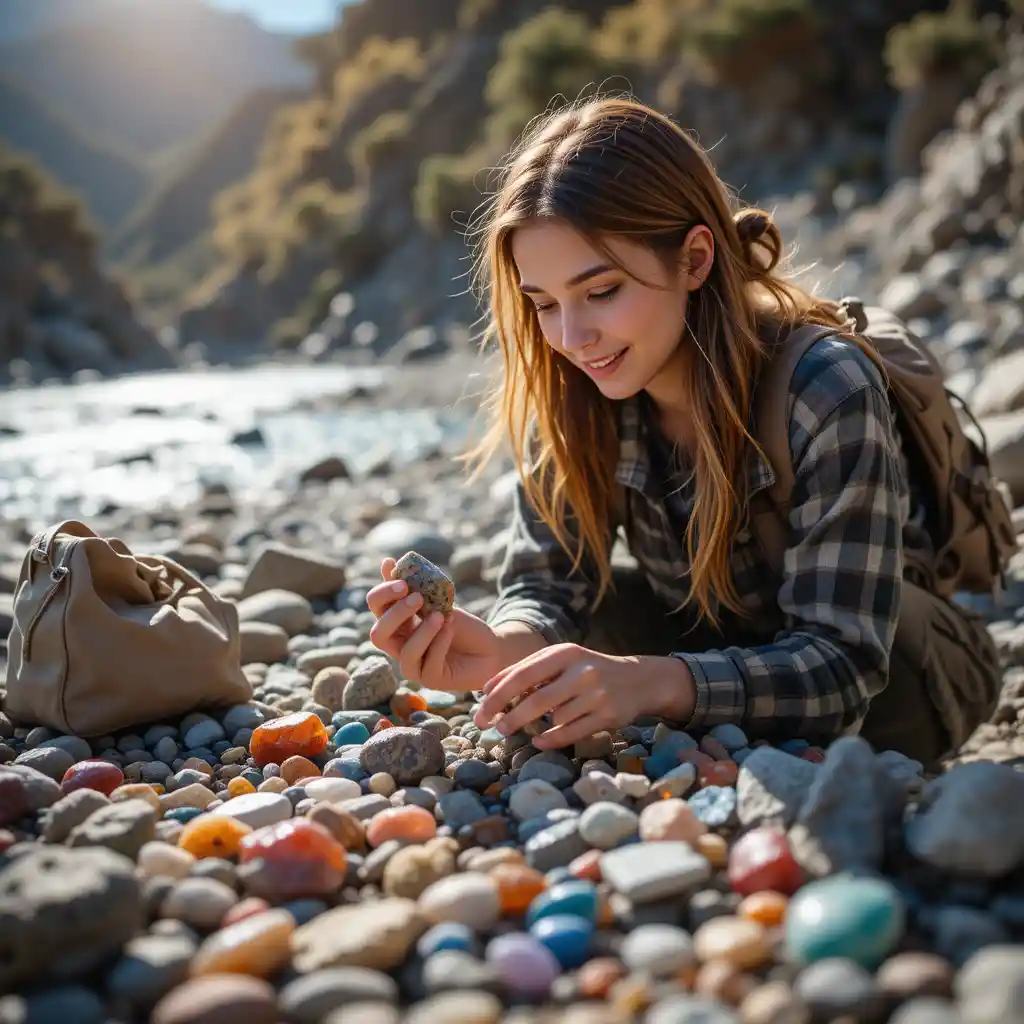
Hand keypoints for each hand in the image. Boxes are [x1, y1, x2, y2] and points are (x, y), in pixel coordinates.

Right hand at [367, 557, 501, 692]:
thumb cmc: (460, 624)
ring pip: (405, 653)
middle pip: (378, 635)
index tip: (402, 580)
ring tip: (442, 616)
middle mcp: (399, 646)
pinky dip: (440, 641)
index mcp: (397, 623)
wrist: (489, 647)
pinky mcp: (431, 679)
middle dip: (396, 614)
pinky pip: (428, 663)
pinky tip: (451, 628)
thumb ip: (413, 587)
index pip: (376, 608)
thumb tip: (386, 562)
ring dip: (423, 631)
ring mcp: (413, 665)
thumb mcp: (438, 600)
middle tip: (418, 598)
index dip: (383, 593)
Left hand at [473, 643, 690, 748]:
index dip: (498, 693)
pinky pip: (573, 732)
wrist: (638, 679)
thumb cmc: (587, 670)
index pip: (523, 674)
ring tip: (513, 731)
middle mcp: (582, 671)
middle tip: (490, 727)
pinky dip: (552, 740)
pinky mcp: (608, 716)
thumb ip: (528, 670)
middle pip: (537, 699)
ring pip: (554, 717)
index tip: (479, 708)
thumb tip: (488, 689)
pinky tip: (538, 742)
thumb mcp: (562, 660)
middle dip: (509, 715)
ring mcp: (597, 694)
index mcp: (565, 653)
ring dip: (530, 727)